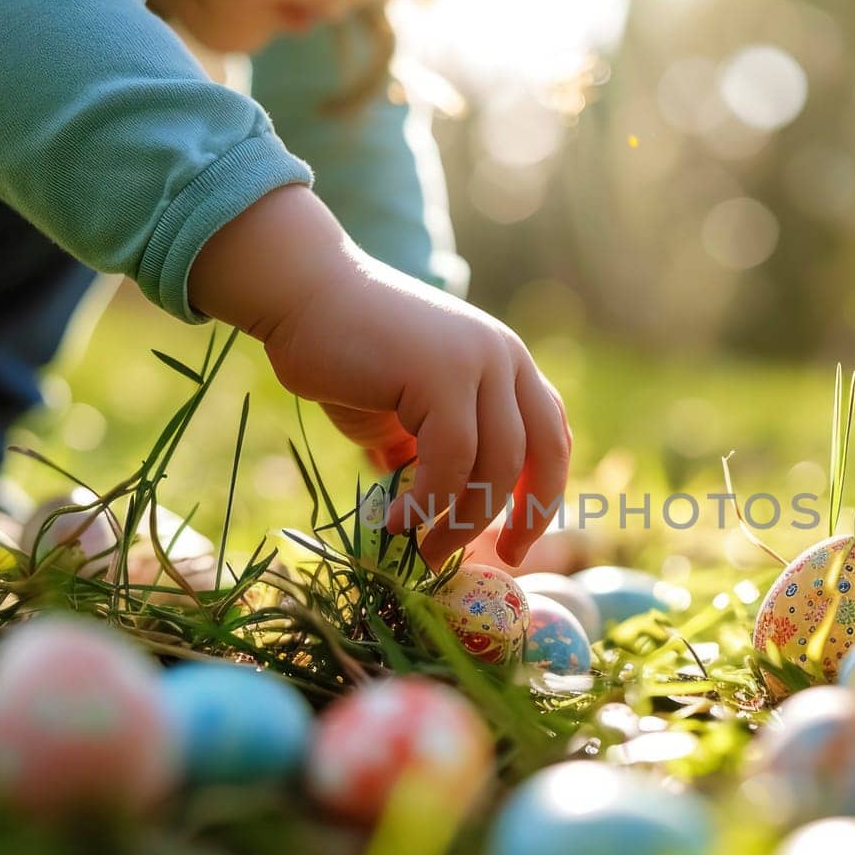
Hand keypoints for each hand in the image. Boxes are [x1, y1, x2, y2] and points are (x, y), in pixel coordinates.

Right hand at [188, 185, 571, 567]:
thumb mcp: (408, 414)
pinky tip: (399, 521)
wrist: (302, 295)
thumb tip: (446, 518)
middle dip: (531, 514)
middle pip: (545, 451)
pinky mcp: (441, 371)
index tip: (520, 540)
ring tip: (428, 550)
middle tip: (503, 559)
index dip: (545, 491)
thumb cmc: (348, 355)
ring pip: (498, 463)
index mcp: (505, 363)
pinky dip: (431, 502)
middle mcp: (503, 357)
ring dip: (466, 521)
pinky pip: (453, 459)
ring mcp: (477, 360)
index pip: (552, 434)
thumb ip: (437, 453)